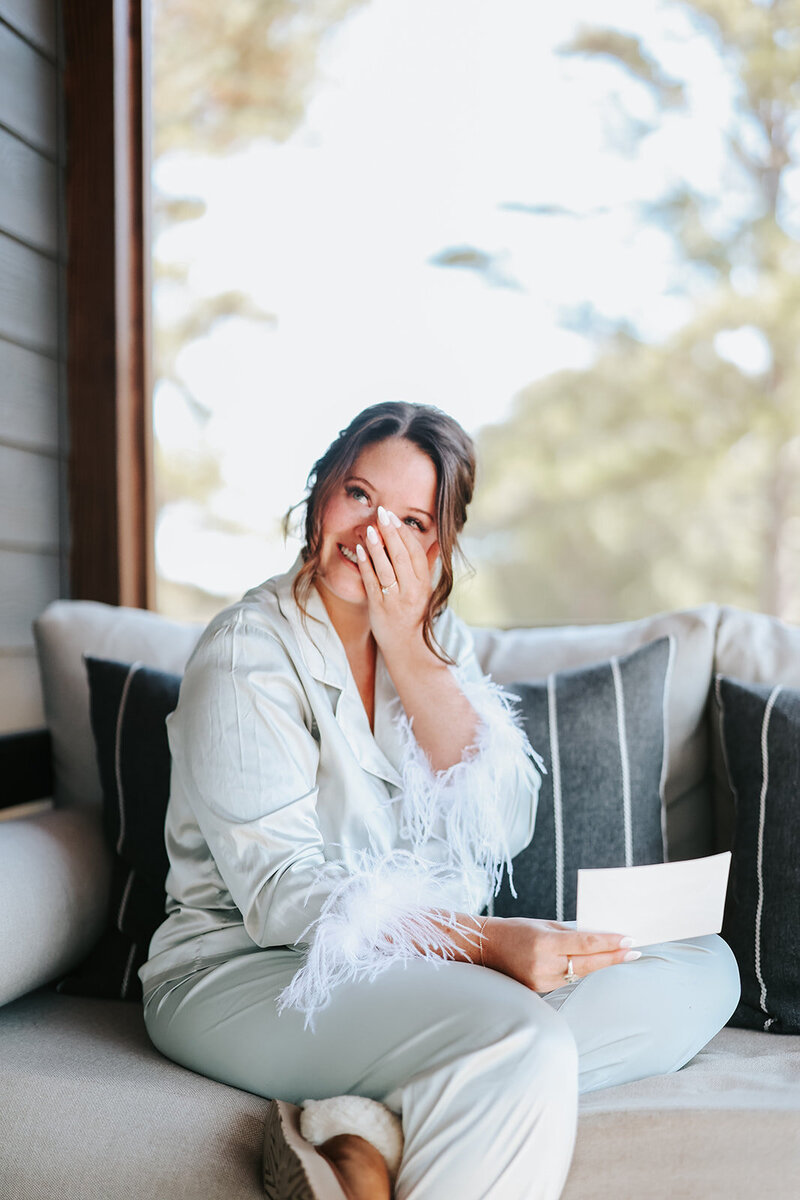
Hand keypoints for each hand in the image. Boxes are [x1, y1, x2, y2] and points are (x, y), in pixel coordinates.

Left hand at [355, 506, 438, 659]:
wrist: (405, 645)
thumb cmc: (414, 613)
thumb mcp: (426, 588)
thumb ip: (429, 564)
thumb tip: (437, 542)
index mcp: (423, 584)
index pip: (416, 553)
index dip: (405, 534)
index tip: (395, 518)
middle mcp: (411, 590)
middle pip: (401, 557)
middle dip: (391, 533)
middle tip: (382, 513)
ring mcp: (395, 599)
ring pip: (386, 568)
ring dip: (377, 547)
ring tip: (369, 528)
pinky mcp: (379, 607)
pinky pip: (371, 582)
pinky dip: (365, 564)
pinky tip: (359, 549)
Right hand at [481, 917, 638, 992]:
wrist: (486, 948)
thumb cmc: (516, 930)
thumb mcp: (543, 925)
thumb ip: (571, 934)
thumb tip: (599, 938)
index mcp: (544, 942)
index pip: (585, 943)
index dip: (609, 943)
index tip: (629, 939)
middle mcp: (544, 964)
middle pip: (588, 963)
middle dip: (613, 957)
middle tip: (635, 951)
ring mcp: (541, 980)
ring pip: (580, 974)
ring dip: (599, 964)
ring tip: (619, 955)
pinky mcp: (539, 990)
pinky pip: (567, 980)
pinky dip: (579, 971)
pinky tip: (591, 964)